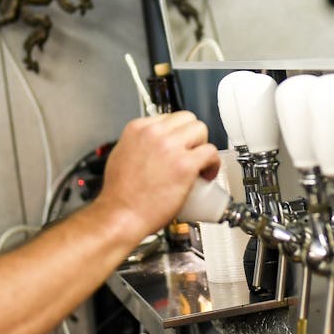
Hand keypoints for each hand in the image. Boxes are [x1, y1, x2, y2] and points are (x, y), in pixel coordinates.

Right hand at [96, 111, 218, 238]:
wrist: (121, 216)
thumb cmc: (119, 195)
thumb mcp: (120, 156)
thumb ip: (136, 145)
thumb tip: (150, 147)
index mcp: (138, 129)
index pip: (169, 117)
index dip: (178, 133)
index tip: (180, 145)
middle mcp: (154, 133)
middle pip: (187, 119)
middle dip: (192, 136)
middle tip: (192, 153)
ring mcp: (170, 147)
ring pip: (201, 130)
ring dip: (203, 146)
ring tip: (200, 164)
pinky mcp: (185, 164)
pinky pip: (210, 152)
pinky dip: (213, 163)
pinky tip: (207, 174)